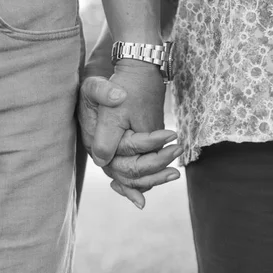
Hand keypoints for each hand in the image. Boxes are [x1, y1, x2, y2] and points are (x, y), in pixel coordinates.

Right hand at [78, 74, 181, 207]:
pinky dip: (142, 186)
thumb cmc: (99, 90)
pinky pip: (129, 181)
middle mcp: (101, 154)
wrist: (104, 93)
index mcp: (95, 138)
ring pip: (131, 180)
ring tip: (175, 173)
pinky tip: (157, 186)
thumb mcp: (96, 86)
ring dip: (154, 178)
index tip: (170, 133)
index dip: (150, 143)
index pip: (125, 147)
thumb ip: (103, 91)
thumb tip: (117, 97)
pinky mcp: (120, 161)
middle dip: (156, 164)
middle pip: (129, 170)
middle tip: (177, 150)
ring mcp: (110, 160)